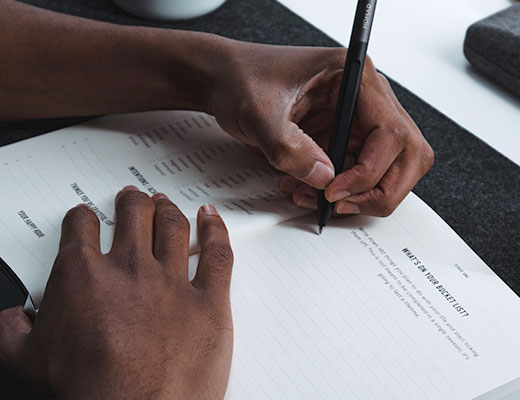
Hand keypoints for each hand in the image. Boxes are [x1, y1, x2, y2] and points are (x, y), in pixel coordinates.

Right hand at [0, 186, 233, 399]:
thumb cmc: (87, 390)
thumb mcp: (28, 360)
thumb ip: (13, 330)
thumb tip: (7, 318)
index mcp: (85, 275)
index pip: (81, 228)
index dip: (82, 219)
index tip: (85, 219)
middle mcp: (130, 269)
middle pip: (133, 215)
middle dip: (131, 203)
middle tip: (132, 199)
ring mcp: (172, 282)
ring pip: (172, 227)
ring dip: (168, 210)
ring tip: (166, 203)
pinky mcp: (208, 300)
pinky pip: (218, 254)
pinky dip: (216, 231)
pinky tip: (212, 219)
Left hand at [211, 43, 433, 215]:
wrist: (227, 81)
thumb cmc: (244, 79)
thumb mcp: (260, 114)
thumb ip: (290, 149)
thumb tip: (324, 180)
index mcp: (354, 77)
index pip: (390, 132)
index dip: (369, 171)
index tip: (335, 190)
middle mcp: (365, 98)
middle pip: (405, 154)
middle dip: (378, 189)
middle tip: (340, 204)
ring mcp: (357, 120)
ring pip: (386, 169)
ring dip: (355, 194)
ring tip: (310, 196)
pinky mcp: (344, 137)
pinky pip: (357, 173)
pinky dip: (338, 191)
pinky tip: (304, 189)